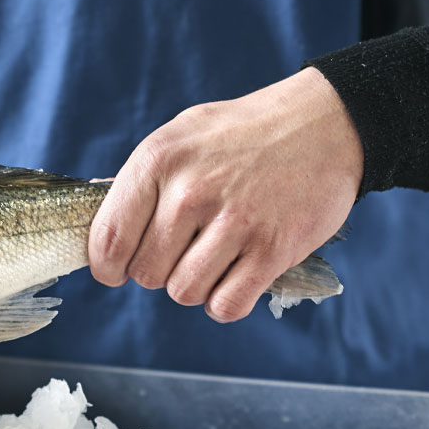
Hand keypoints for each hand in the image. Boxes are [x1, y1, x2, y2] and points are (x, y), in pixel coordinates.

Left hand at [88, 67, 362, 321]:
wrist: (326, 122)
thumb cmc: (243, 134)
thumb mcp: (180, 137)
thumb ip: (141, 183)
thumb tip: (102, 234)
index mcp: (158, 161)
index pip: (109, 240)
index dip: (108, 267)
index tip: (118, 270)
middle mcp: (192, 191)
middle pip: (146, 274)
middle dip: (160, 270)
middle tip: (186, 248)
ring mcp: (234, 221)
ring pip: (183, 293)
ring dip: (195, 285)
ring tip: (215, 255)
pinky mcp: (272, 249)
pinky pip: (226, 306)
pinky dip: (227, 301)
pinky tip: (237, 276)